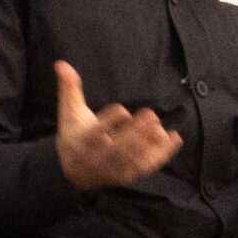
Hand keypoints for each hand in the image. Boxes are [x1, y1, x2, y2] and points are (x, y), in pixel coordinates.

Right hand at [54, 61, 181, 193]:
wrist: (72, 173)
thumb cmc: (75, 135)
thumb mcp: (69, 113)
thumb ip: (69, 89)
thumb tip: (61, 63)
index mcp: (84, 141)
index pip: (96, 133)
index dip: (109, 122)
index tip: (122, 109)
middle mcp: (99, 157)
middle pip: (118, 149)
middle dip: (135, 133)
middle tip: (151, 114)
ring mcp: (114, 169)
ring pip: (133, 160)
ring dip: (149, 146)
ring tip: (161, 129)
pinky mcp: (128, 174)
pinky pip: (147, 166)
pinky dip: (163, 154)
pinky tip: (176, 138)